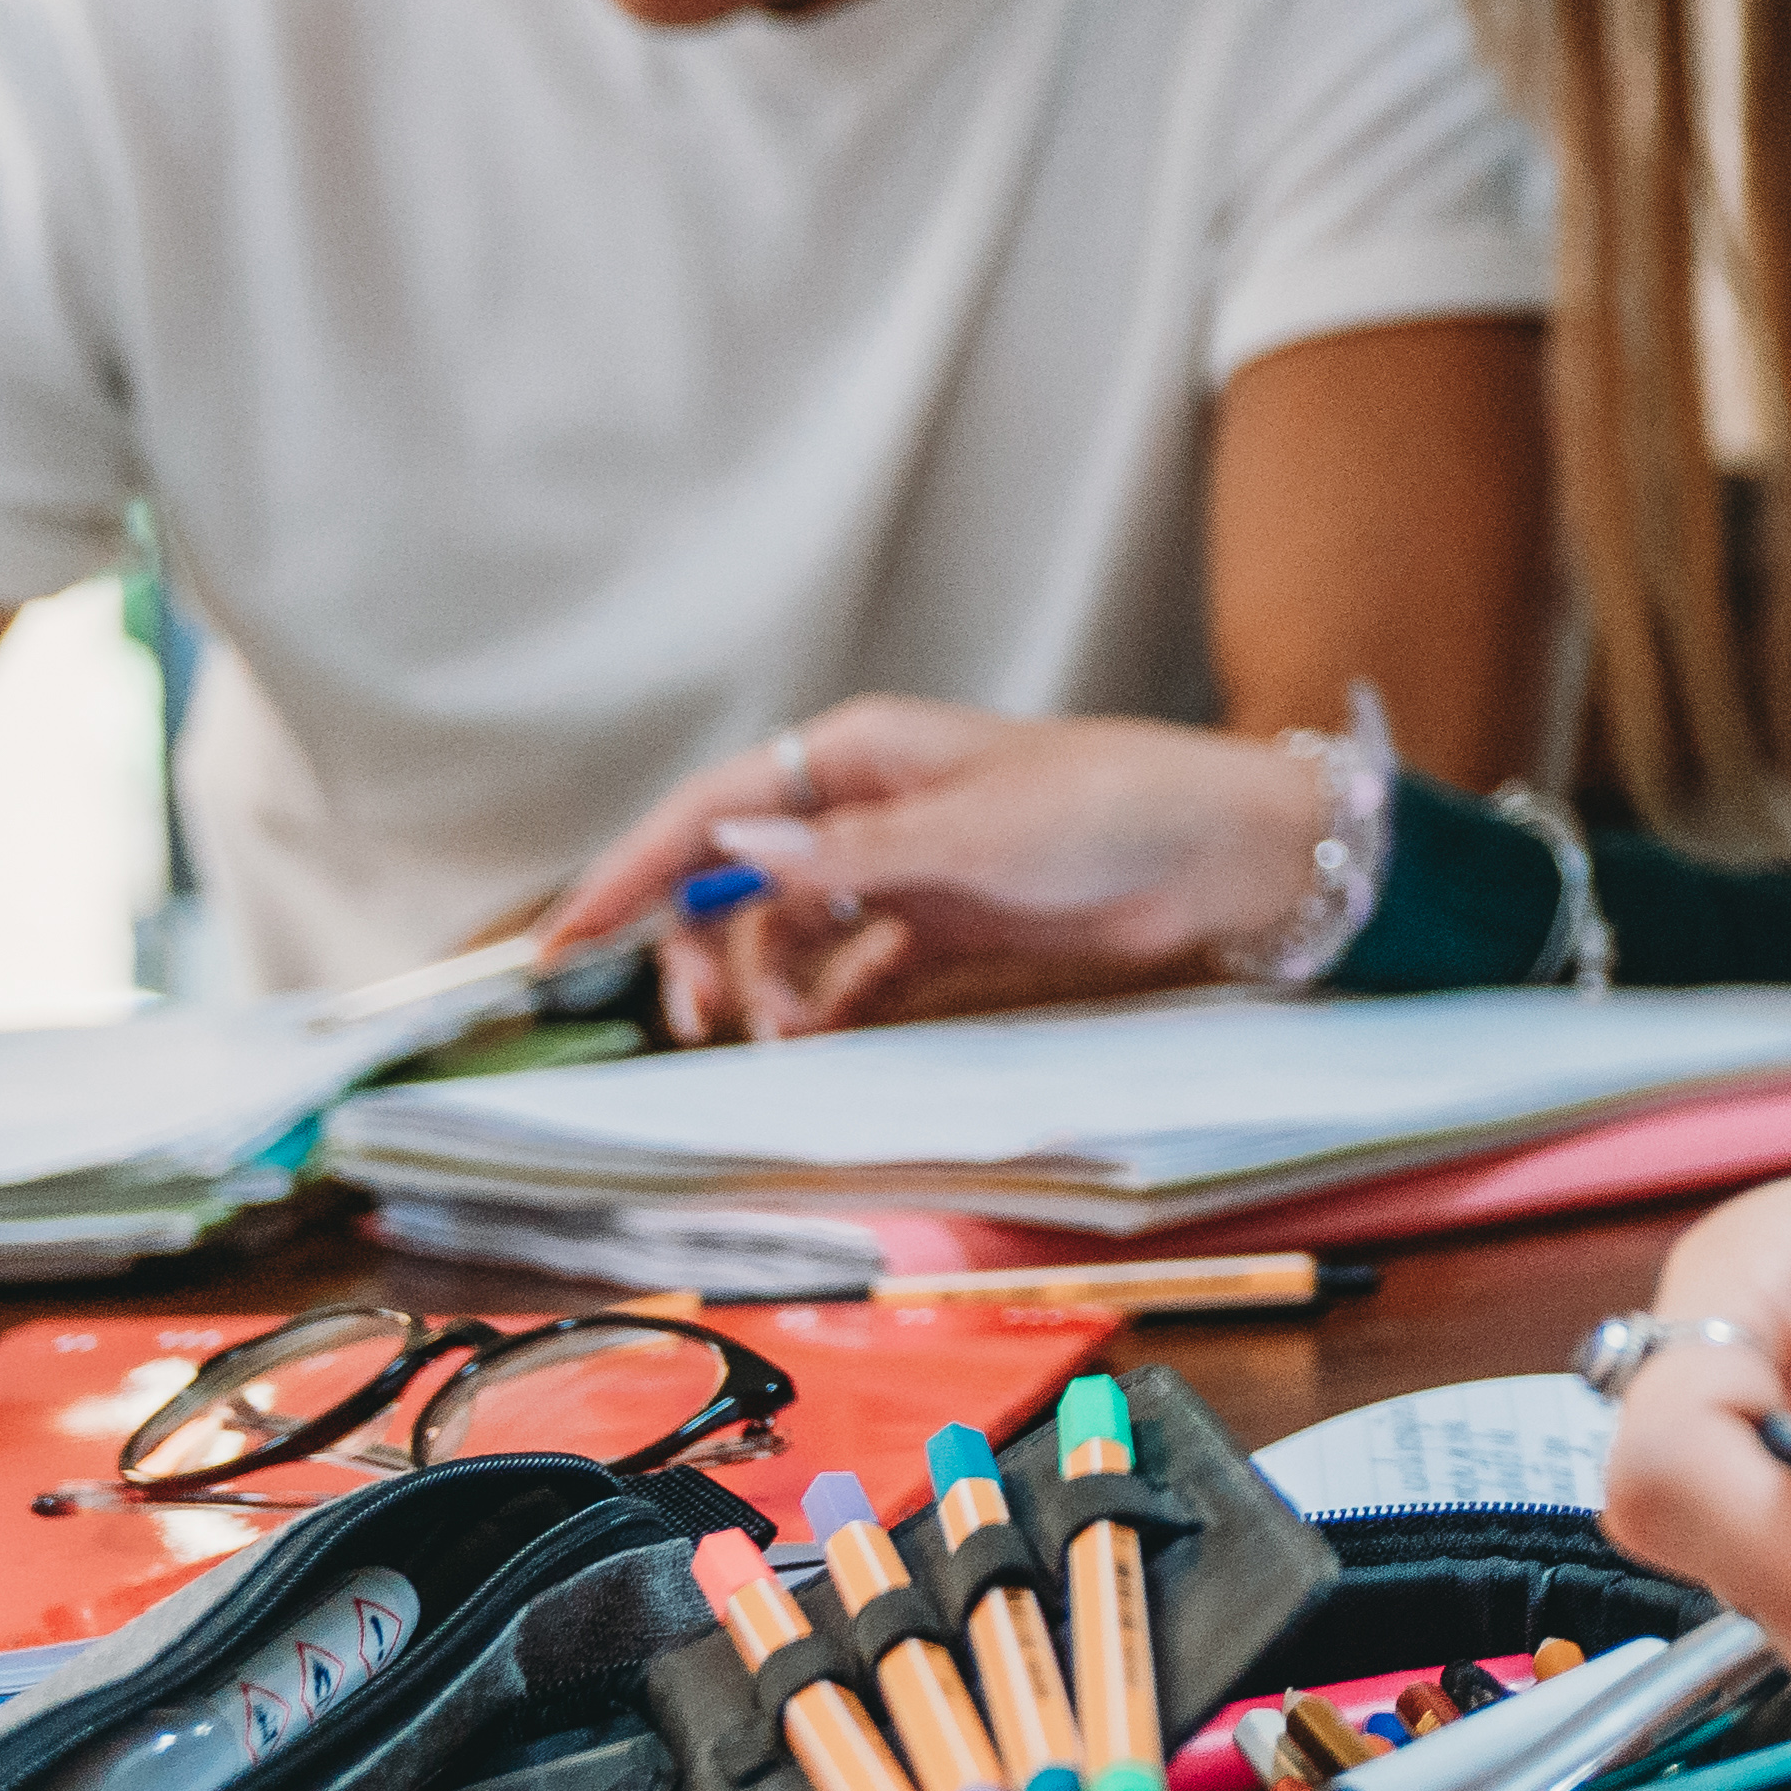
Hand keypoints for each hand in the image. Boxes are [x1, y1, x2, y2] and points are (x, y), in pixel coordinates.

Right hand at [548, 700, 1309, 1039]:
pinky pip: (855, 973)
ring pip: (791, 935)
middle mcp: (869, 810)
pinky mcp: (945, 928)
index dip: (633, 871)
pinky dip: (829, 1005)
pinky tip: (820, 1035)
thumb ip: (852, 852)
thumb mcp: (974, 829)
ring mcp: (904, 871)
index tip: (568, 938)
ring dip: (768, 986)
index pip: (713, 809)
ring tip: (778, 1034)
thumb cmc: (1110, 805)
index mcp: (861, 755)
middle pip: (738, 881)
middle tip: (699, 1018)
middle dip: (700, 947)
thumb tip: (732, 847)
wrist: (1222, 853)